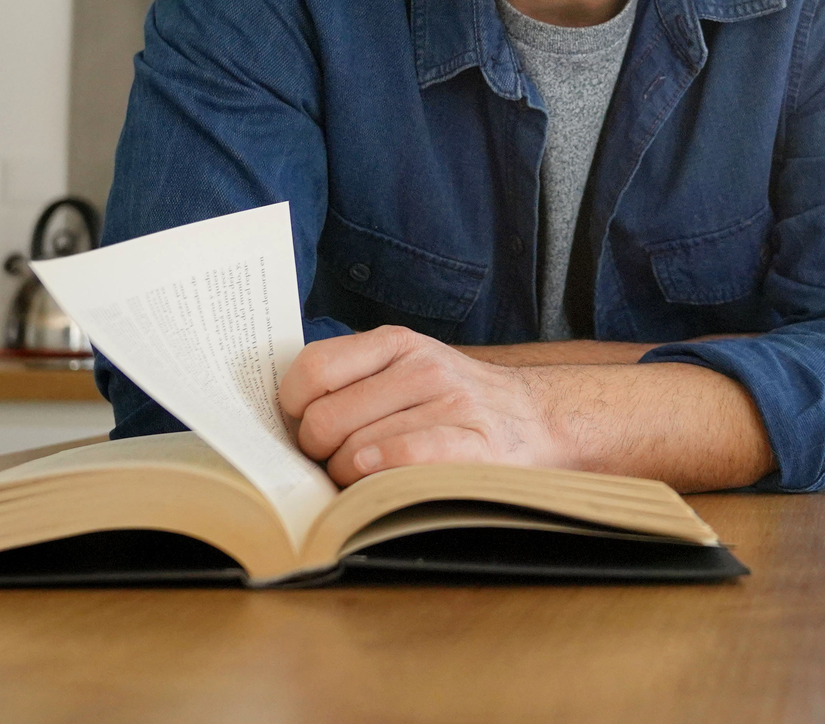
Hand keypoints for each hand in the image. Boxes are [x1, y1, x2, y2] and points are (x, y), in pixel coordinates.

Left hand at [279, 325, 569, 485]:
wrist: (537, 417)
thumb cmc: (454, 402)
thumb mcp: (407, 369)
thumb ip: (355, 380)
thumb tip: (287, 419)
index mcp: (396, 344)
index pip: (311, 370)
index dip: (293, 410)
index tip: (303, 428)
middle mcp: (421, 366)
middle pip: (323, 420)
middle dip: (316, 454)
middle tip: (332, 463)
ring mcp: (449, 403)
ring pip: (354, 450)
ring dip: (346, 478)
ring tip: (362, 478)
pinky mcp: (471, 443)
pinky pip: (400, 460)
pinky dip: (377, 476)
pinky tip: (378, 480)